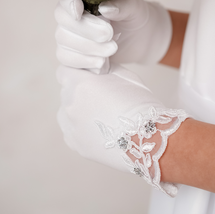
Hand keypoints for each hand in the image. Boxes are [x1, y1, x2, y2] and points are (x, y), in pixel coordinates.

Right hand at [54, 0, 171, 72]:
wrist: (140, 38)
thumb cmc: (133, 17)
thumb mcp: (133, 7)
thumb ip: (121, 5)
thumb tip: (104, 8)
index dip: (69, 5)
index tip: (79, 12)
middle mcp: (72, 16)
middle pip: (63, 21)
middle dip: (86, 30)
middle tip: (109, 35)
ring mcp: (70, 36)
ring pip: (64, 42)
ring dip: (88, 48)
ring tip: (112, 49)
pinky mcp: (75, 55)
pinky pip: (67, 59)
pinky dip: (84, 62)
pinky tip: (102, 63)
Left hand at [57, 63, 187, 195]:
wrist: (150, 137)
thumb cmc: (141, 104)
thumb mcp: (125, 76)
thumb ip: (104, 69)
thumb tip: (96, 69)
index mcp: (80, 84)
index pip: (64, 71)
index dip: (77, 72)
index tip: (88, 77)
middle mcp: (70, 104)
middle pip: (67, 91)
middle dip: (80, 90)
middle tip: (101, 97)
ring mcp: (70, 126)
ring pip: (67, 110)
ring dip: (79, 108)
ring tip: (100, 115)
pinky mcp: (75, 143)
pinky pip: (71, 129)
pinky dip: (80, 126)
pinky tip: (98, 128)